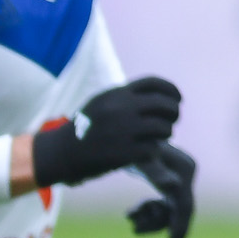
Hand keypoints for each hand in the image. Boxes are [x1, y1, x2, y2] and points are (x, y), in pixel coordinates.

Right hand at [30, 76, 178, 188]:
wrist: (60, 153)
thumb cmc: (83, 129)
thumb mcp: (100, 103)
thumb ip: (125, 97)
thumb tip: (158, 95)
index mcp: (116, 94)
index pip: (155, 84)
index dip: (172, 91)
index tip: (177, 100)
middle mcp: (121, 109)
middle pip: (165, 105)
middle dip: (174, 113)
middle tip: (172, 121)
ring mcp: (123, 131)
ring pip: (164, 128)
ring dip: (166, 134)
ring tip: (159, 138)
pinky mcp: (124, 152)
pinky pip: (154, 148)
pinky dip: (153, 151)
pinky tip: (146, 151)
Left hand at [129, 144, 194, 237]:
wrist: (120, 133)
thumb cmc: (129, 146)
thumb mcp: (140, 161)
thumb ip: (156, 174)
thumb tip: (174, 187)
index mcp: (185, 170)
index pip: (185, 204)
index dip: (180, 226)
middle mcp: (186, 173)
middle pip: (179, 209)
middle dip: (158, 223)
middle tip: (134, 227)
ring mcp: (179, 178)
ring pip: (170, 210)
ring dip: (150, 218)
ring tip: (129, 216)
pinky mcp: (169, 181)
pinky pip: (164, 206)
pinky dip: (149, 213)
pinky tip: (131, 213)